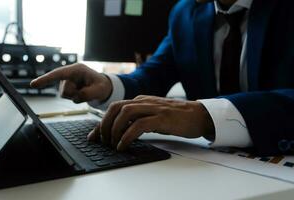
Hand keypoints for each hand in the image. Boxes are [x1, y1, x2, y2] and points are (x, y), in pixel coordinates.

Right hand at [30, 63, 112, 102]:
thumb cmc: (101, 85)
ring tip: (86, 91)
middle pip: (64, 90)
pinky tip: (82, 93)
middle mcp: (70, 74)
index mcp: (77, 69)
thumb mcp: (99, 90)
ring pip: (65, 94)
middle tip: (88, 91)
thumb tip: (76, 97)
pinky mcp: (67, 87)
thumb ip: (88, 94)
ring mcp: (67, 81)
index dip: (45, 79)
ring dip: (76, 96)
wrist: (102, 87)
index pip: (58, 74)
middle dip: (75, 95)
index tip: (33, 84)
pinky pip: (68, 97)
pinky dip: (76, 98)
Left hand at [88, 95, 214, 150]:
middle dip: (104, 124)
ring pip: (125, 113)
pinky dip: (127, 135)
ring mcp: (153, 108)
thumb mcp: (153, 116)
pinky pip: (139, 125)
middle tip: (102, 141)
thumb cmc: (176, 118)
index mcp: (141, 100)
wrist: (198, 115)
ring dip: (114, 130)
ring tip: (112, 144)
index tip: (94, 137)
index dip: (101, 122)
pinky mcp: (162, 118)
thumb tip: (120, 131)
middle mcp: (144, 101)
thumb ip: (138, 119)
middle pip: (115, 107)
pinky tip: (123, 145)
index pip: (115, 107)